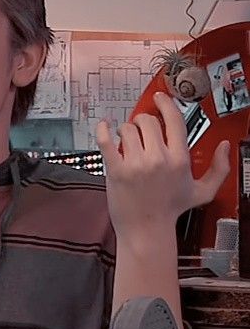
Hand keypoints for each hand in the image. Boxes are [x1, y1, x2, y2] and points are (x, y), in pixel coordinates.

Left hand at [96, 91, 230, 237]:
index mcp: (179, 160)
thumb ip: (218, 169)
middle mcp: (158, 159)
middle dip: (143, 122)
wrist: (146, 230)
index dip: (166, 104)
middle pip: (148, 122)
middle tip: (139, 130)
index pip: (174, 120)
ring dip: (125, 130)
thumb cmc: (170, 211)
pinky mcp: (116, 171)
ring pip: (128, 129)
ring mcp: (136, 165)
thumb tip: (224, 147)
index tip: (160, 98)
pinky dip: (103, 130)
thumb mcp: (202, 191)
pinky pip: (106, 141)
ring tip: (125, 139)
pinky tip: (105, 126)